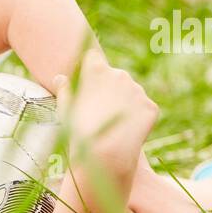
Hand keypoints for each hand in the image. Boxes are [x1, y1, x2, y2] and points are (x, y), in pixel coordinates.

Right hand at [54, 50, 158, 175]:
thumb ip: (65, 89)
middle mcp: (121, 74)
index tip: (87, 80)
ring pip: (130, 93)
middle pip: (114, 76)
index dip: (89, 68)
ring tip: (112, 125)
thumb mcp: (65, 108)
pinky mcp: (150, 107)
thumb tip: (61, 78)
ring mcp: (138, 90)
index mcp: (98, 70)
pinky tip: (125, 132)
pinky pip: (142, 109)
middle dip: (109, 89)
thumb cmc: (79, 131)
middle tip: (99, 111)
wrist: (106, 154)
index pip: (93, 57)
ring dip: (123, 104)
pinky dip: (136, 118)